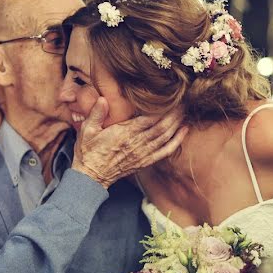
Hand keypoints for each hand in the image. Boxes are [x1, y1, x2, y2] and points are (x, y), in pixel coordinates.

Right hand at [72, 98, 187, 187]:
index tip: (170, 97)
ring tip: (185, 111)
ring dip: (177, 124)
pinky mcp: (144, 162)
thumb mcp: (87, 130)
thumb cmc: (88, 152)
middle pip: (161, 127)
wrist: (91, 176)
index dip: (162, 108)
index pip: (148, 119)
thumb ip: (96, 113)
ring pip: (165, 137)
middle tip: (184, 101)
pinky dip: (176, 141)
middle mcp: (136, 144)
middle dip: (174, 114)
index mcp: (124, 134)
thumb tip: (103, 99)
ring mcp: (142, 154)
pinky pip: (164, 152)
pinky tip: (184, 131)